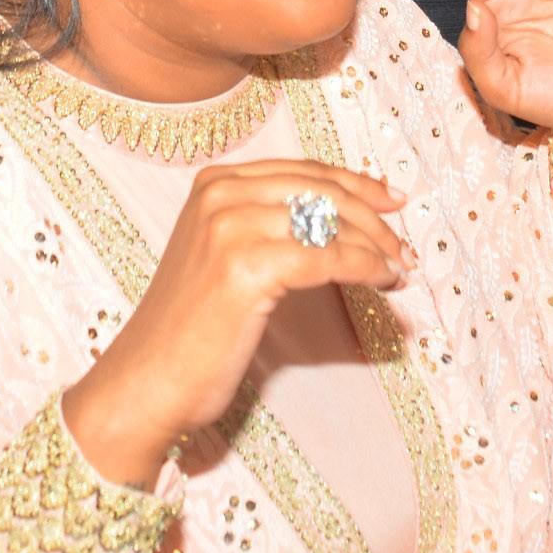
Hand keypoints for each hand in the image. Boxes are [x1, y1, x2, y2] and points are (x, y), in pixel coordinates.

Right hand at [62, 159, 410, 483]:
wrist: (148, 381)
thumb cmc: (191, 330)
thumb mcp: (224, 255)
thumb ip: (270, 226)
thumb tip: (346, 219)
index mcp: (215, 182)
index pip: (304, 171)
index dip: (356, 184)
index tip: (392, 200)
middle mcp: (221, 194)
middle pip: (322, 190)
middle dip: (374, 216)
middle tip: (403, 245)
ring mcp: (231, 227)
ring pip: (330, 223)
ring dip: (376, 246)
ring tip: (398, 269)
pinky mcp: (246, 267)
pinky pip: (329, 258)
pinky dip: (365, 268)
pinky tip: (382, 282)